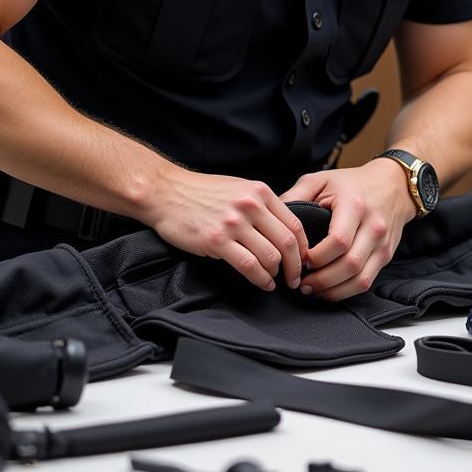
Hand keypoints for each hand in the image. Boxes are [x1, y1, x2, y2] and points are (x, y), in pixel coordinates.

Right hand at [144, 169, 307, 291]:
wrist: (167, 192)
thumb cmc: (202, 192)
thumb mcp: (239, 188)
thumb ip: (261, 205)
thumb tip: (282, 230)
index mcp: (260, 192)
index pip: (295, 223)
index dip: (304, 247)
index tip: (303, 260)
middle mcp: (251, 206)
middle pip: (287, 242)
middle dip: (296, 266)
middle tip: (295, 278)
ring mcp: (234, 223)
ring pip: (271, 256)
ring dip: (277, 274)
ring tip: (274, 281)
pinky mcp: (217, 240)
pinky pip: (248, 266)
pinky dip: (261, 279)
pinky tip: (263, 283)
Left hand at [280, 158, 413, 301]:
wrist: (393, 185)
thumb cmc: (352, 183)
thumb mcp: (321, 180)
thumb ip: (296, 196)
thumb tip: (273, 218)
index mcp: (355, 205)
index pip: (338, 241)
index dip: (317, 257)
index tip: (300, 259)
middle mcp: (373, 226)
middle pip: (349, 265)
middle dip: (322, 280)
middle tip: (301, 282)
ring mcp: (382, 244)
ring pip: (360, 279)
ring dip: (333, 290)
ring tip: (312, 289)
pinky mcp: (386, 256)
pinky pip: (367, 282)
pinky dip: (346, 291)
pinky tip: (329, 289)